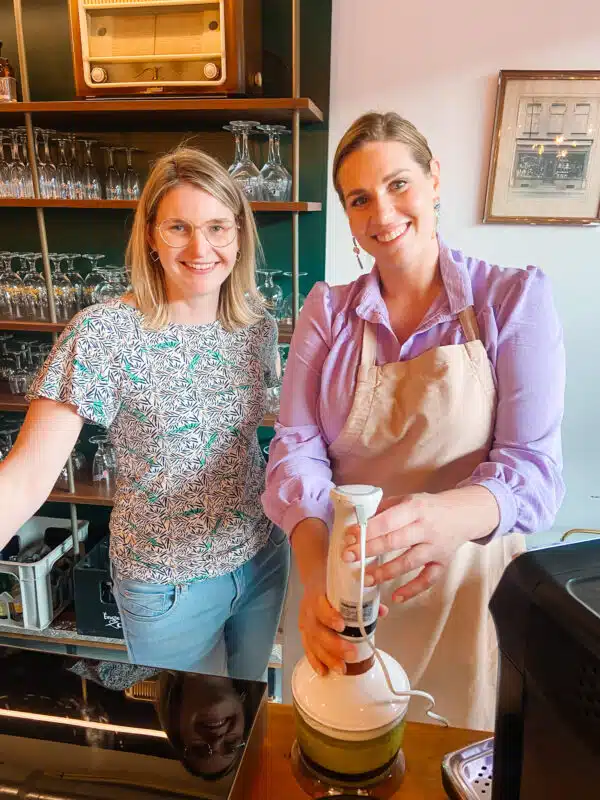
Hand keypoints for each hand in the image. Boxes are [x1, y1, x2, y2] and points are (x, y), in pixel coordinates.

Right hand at [298, 582, 388, 676]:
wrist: (314, 581)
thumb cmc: (333, 585)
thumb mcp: (345, 585)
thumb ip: (364, 597)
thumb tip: (382, 611)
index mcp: (318, 595)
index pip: (321, 606)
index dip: (330, 617)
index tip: (342, 626)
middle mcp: (309, 610)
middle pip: (318, 630)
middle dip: (334, 645)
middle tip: (352, 654)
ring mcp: (305, 623)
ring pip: (313, 643)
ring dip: (327, 657)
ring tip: (342, 669)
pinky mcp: (304, 633)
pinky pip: (307, 649)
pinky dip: (315, 661)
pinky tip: (324, 671)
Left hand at [342, 487, 498, 602]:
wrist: (463, 514)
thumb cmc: (428, 507)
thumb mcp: (407, 499)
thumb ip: (385, 509)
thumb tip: (359, 521)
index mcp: (415, 508)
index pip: (388, 521)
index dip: (367, 530)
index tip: (349, 537)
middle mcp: (426, 528)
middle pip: (395, 541)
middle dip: (369, 549)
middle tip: (348, 557)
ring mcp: (436, 547)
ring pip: (409, 562)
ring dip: (386, 571)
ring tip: (366, 579)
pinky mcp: (443, 563)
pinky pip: (428, 579)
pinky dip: (413, 590)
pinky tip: (396, 597)